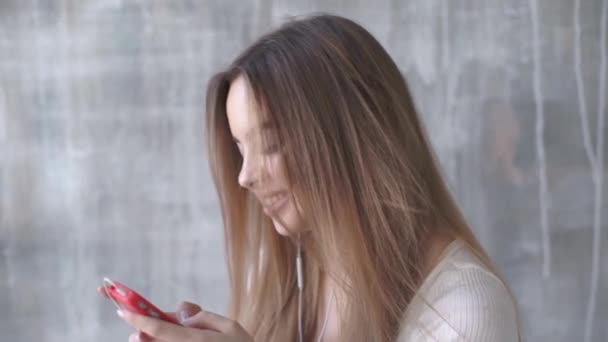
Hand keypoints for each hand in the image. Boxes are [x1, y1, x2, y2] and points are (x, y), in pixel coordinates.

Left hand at [117, 306, 253, 341]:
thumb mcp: (230, 327)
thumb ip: (204, 317)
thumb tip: (181, 314)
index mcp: (196, 340)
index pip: (159, 328)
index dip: (138, 318)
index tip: (122, 311)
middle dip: (141, 334)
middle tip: (136, 329)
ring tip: (145, 336)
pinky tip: (161, 339)